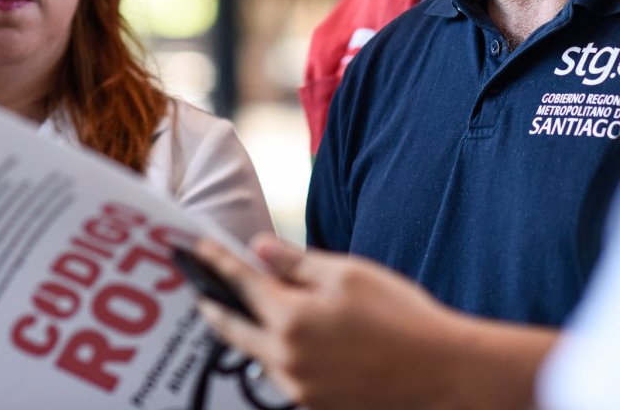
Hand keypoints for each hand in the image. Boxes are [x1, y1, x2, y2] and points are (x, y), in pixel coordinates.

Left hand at [194, 234, 554, 409]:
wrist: (444, 372)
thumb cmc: (399, 314)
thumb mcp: (346, 273)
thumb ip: (294, 261)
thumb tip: (257, 247)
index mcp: (291, 319)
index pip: (240, 283)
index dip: (216, 262)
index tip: (196, 248)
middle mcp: (287, 359)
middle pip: (234, 328)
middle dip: (214, 305)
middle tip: (199, 290)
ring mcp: (301, 390)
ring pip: (259, 353)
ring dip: (249, 330)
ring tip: (242, 308)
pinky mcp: (317, 407)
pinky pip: (283, 375)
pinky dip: (275, 352)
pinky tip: (288, 337)